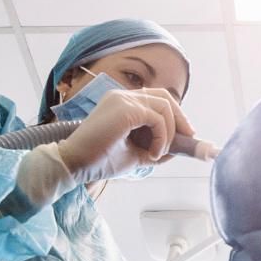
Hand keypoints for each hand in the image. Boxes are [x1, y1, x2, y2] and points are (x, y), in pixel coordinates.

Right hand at [9, 87, 193, 212]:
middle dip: (181, 119)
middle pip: (165, 97)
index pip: (157, 98)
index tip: (185, 135)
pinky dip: (161, 137)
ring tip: (157, 154)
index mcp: (122, 102)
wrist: (73, 165)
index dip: (175, 114)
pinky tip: (152, 154)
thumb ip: (156, 146)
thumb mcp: (135, 153)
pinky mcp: (125, 109)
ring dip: (169, 134)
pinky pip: (157, 118)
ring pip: (164, 107)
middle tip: (187, 139)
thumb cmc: (99, 160)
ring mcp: (123, 99)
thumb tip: (179, 147)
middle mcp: (123, 95)